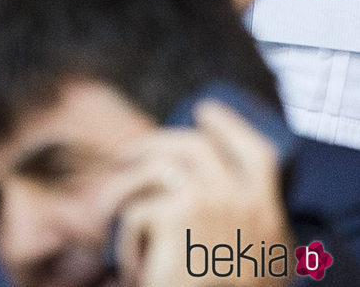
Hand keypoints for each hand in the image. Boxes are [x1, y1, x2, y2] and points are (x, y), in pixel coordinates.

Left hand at [111, 102, 294, 286]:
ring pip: (157, 169)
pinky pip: (137, 208)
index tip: (205, 111)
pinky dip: (127, 241)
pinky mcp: (177, 213)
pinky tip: (133, 271)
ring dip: (128, 189)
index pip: (258, 154)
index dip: (230, 127)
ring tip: (111, 209)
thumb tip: (206, 187)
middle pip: (197, 146)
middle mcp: (246, 203)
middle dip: (157, 142)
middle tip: (127, 153)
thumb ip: (240, 228)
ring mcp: (213, 201)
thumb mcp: (249, 267)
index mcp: (269, 219)